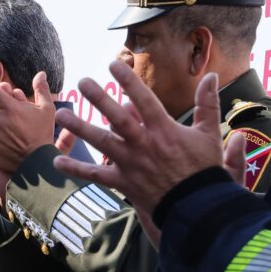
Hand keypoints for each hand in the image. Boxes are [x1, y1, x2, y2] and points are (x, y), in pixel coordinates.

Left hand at [53, 61, 235, 216]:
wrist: (197, 207)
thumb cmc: (203, 170)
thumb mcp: (209, 134)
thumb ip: (208, 104)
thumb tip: (213, 76)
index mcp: (164, 130)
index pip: (143, 99)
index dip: (128, 81)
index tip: (114, 64)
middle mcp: (143, 144)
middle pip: (117, 118)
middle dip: (99, 98)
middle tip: (82, 82)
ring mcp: (130, 164)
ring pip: (101, 142)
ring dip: (80, 128)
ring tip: (62, 115)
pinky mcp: (122, 182)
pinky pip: (95, 175)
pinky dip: (76, 169)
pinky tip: (57, 160)